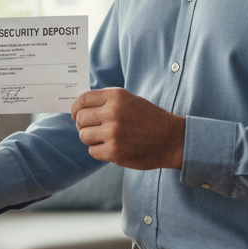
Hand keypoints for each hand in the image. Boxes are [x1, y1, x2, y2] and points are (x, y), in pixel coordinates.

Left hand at [71, 88, 185, 169]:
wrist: (171, 139)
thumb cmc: (149, 119)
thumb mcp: (129, 100)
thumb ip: (106, 102)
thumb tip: (80, 109)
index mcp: (116, 96)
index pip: (83, 100)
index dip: (76, 109)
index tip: (76, 115)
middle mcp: (113, 112)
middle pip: (81, 119)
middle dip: (84, 125)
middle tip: (93, 129)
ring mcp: (113, 133)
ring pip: (84, 136)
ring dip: (91, 139)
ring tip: (105, 139)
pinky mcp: (114, 152)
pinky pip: (93, 151)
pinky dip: (99, 151)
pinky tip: (112, 148)